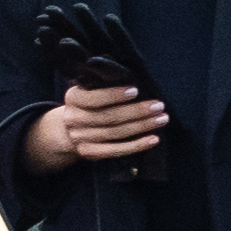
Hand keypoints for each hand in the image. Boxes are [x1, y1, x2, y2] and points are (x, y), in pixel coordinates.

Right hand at [24, 83, 167, 174]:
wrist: (69, 130)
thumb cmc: (88, 104)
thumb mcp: (89, 90)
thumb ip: (103, 84)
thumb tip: (134, 77)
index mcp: (73, 98)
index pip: (93, 98)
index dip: (114, 95)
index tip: (136, 91)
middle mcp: (74, 119)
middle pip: (108, 117)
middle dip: (136, 111)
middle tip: (158, 106)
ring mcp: (81, 138)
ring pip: (115, 133)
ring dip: (142, 126)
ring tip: (161, 119)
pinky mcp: (90, 153)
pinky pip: (116, 151)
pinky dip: (137, 145)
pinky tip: (153, 139)